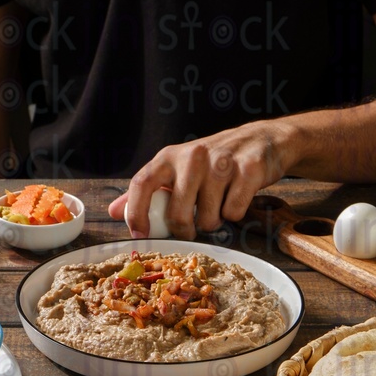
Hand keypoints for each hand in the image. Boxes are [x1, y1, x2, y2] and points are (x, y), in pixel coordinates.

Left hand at [108, 120, 294, 238]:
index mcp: (169, 156)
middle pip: (178, 215)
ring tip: (219, 203)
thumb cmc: (212, 162)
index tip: (140, 234)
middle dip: (185, 230)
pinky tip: (237, 196)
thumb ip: (147, 191)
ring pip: (208, 219)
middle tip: (192, 227)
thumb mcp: (177, 169)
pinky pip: (234, 212)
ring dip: (213, 221)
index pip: (142, 183)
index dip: (136, 213)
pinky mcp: (248, 170)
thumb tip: (114, 212)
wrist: (262, 140)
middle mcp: (193, 156)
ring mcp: (222, 162)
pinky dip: (235, 213)